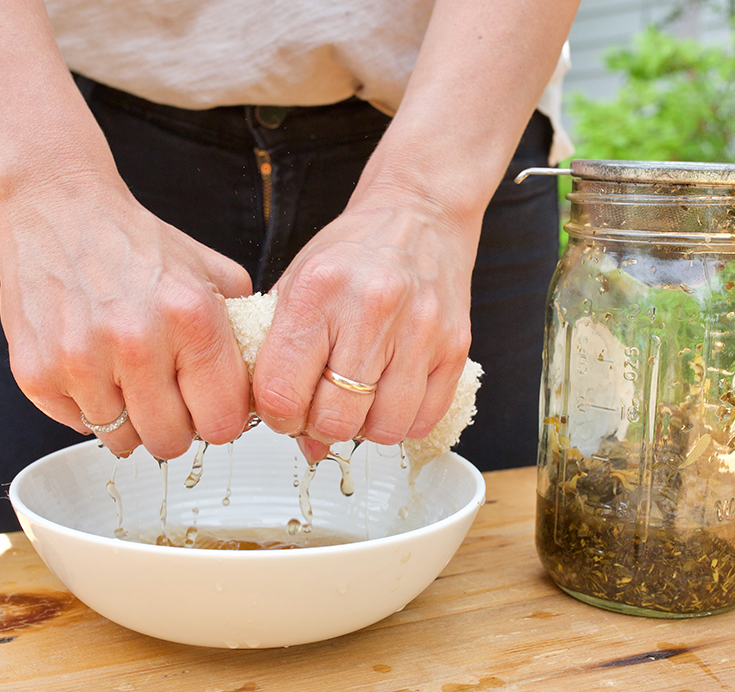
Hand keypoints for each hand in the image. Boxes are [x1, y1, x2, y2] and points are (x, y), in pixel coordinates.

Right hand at [0, 173, 253, 459]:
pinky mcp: (37, 373)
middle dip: (174, 425)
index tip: (209, 406)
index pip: (223, 422)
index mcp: (191, 317)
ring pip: (123, 441)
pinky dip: (87, 407)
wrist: (54, 209)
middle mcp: (136, 342)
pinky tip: (90, 366)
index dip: (218, 418)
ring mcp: (81, 361)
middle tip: (165, 395)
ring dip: (129, 420)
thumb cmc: (135, 244)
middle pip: (171, 442)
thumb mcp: (209, 271)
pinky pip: (78, 426)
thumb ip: (245, 326)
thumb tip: (264, 380)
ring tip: (125, 377)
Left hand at [253, 188, 476, 448]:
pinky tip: (389, 397)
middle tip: (321, 407)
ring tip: (358, 401)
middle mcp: (371, 309)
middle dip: (320, 426)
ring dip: (364, 427)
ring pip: (383, 428)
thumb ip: (281, 357)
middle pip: (335, 418)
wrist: (420, 215)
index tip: (284, 409)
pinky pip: (423, 420)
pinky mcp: (455, 347)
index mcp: (318, 291)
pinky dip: (401, 421)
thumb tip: (296, 434)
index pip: (283, 391)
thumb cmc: (354, 252)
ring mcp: (419, 330)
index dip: (279, 416)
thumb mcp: (297, 285)